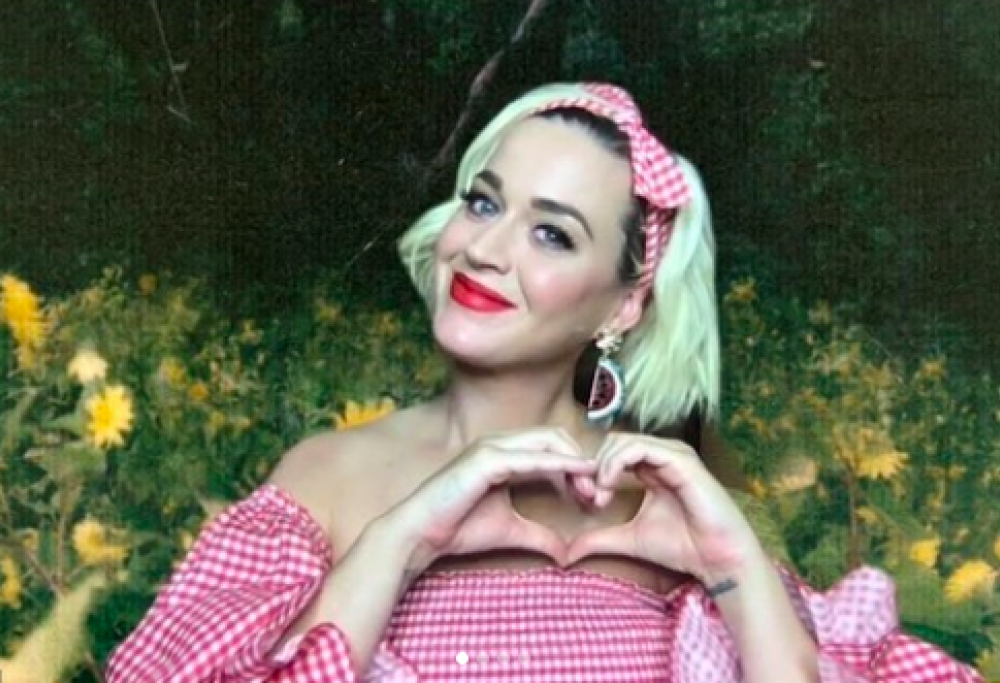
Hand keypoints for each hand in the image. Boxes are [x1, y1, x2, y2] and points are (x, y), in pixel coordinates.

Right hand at [388, 429, 597, 572]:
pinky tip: (577, 476)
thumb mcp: (510, 530)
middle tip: (596, 493)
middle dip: (580, 461)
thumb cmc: (458, 528)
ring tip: (590, 489)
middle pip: (555, 437)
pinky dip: (558, 464)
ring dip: (574, 462)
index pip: (551, 446)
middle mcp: (498, 444)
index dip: (576, 466)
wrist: (421, 534)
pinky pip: (531, 457)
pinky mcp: (486, 460)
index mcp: (503, 454)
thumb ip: (539, 535)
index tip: (592, 496)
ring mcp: (491, 448)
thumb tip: (566, 554)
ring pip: (547, 440)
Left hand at [565, 434, 762, 582]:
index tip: (585, 500)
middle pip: (614, 442)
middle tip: (589, 497)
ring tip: (599, 495)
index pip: (613, 452)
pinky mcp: (681, 460)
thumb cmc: (683, 547)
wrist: (717, 560)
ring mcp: (674, 455)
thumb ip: (601, 538)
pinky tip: (609, 486)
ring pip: (623, 441)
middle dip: (595, 467)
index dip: (593, 471)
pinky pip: (639, 448)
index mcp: (653, 467)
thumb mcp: (630, 539)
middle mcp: (664, 456)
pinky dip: (616, 464)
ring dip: (603, 466)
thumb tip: (569, 550)